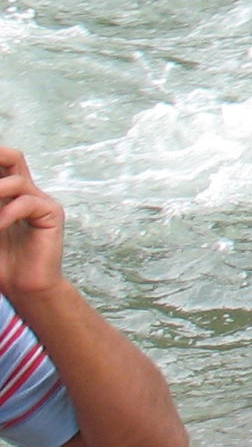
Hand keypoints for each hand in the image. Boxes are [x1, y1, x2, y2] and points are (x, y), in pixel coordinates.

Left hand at [0, 149, 68, 298]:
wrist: (24, 288)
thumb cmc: (1, 264)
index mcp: (6, 196)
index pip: (0, 166)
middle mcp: (24, 194)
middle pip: (13, 158)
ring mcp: (40, 202)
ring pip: (16, 180)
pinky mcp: (52, 214)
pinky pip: (28, 203)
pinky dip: (7, 213)